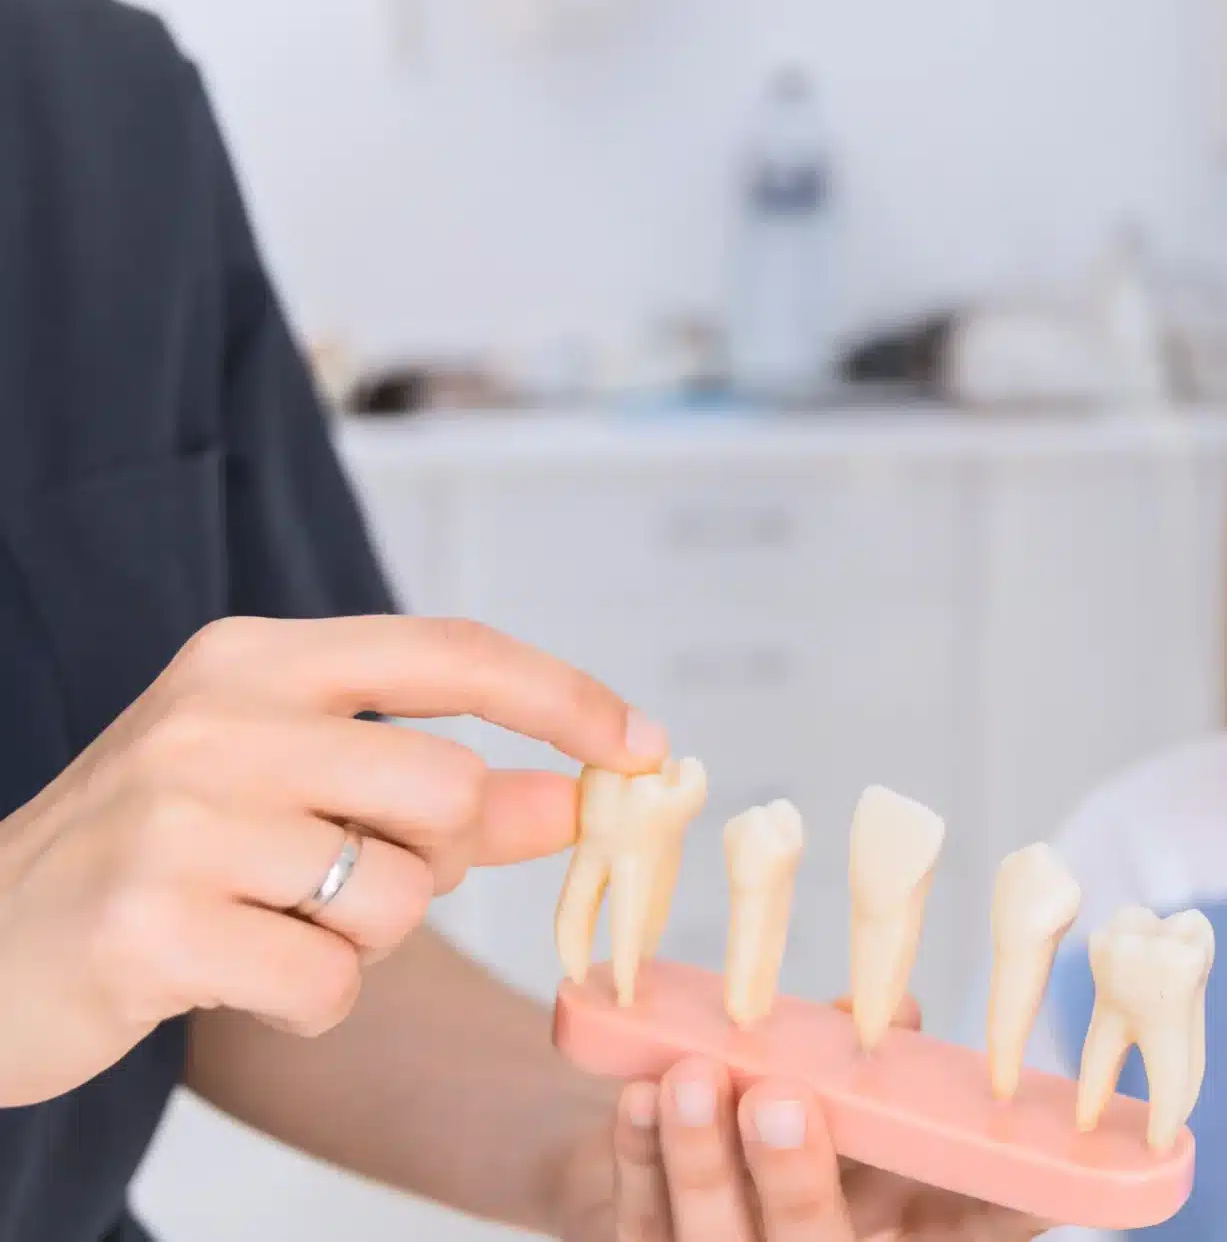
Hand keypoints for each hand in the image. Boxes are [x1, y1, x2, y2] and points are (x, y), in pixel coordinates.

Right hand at [0, 614, 664, 1104]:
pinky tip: (233, 979)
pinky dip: (308, 1002)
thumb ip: (440, 788)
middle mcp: (213, 721)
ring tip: (270, 925)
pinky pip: (328, 984)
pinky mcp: (151, 928)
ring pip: (396, 896)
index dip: (564, 696)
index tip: (647, 745)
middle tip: (354, 881)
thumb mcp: (292, 792)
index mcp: (252, 660)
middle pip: (445, 790)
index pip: (451, 651)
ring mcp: (177, 822)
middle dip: (438, 860)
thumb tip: (587, 794)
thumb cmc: (162, 862)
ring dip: (363, 940)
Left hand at [554, 1000, 1049, 1241]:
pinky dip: (639, 1157)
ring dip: (701, 1160)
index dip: (1003, 1208)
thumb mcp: (853, 1101)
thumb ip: (876, 1067)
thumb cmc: (791, 1124)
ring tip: (690, 1080)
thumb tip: (898, 1015)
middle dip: (794, 1184)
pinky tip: (640, 1097)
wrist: (675, 1159)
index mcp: (893, 1232)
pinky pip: (639, 1219)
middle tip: (780, 1102)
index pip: (962, 1229)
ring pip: (714, 1238)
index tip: (1036, 1176)